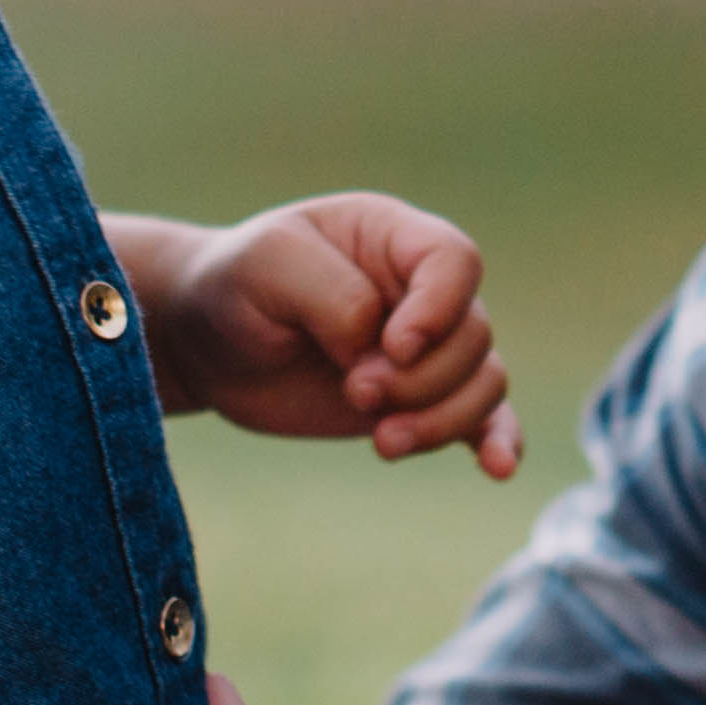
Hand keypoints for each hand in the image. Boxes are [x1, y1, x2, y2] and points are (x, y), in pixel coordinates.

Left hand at [126, 196, 524, 475]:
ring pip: (483, 381)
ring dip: (441, 419)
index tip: (391, 346)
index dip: (438, 308)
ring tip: (382, 441)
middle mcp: (420, 290)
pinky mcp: (419, 401)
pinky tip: (496, 467)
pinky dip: (496, 441)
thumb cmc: (236, 285)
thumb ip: (335, 296)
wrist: (208, 342)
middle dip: (420, 378)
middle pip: (473, 334)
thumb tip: (384, 348)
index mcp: (393, 237)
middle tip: (354, 391)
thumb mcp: (267, 265)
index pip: (455, 261)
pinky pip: (483, 418)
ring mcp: (426, 349)